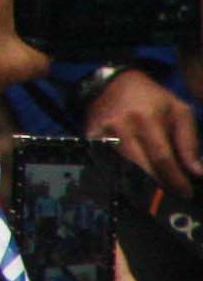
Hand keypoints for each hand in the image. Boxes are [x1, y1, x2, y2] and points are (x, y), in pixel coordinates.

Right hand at [86, 64, 202, 199]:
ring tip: (155, 193)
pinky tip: (130, 182)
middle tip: (172, 196)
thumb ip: (189, 141)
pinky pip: (105, 163)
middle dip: (159, 185)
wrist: (113, 84)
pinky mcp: (88, 137)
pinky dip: (118, 174)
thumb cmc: (152, 99)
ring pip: (123, 168)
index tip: (185, 193)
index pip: (162, 157)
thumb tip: (196, 172)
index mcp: (147, 118)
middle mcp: (122, 126)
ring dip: (141, 183)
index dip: (175, 179)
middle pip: (141, 167)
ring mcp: (101, 133)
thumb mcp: (179, 111)